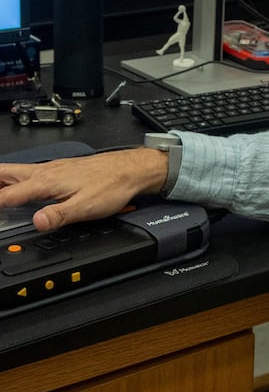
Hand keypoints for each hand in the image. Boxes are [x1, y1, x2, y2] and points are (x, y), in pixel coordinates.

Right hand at [0, 149, 167, 231]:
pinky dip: (14, 178)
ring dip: (0, 180)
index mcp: (47, 181)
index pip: (8, 195)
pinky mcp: (61, 169)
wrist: (132, 169)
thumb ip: (59, 215)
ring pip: (16, 171)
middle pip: (5, 173)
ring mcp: (53, 169)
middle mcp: (46, 172)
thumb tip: (36, 222)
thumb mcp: (86, 206)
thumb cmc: (113, 185)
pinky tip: (16, 185)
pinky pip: (29, 172)